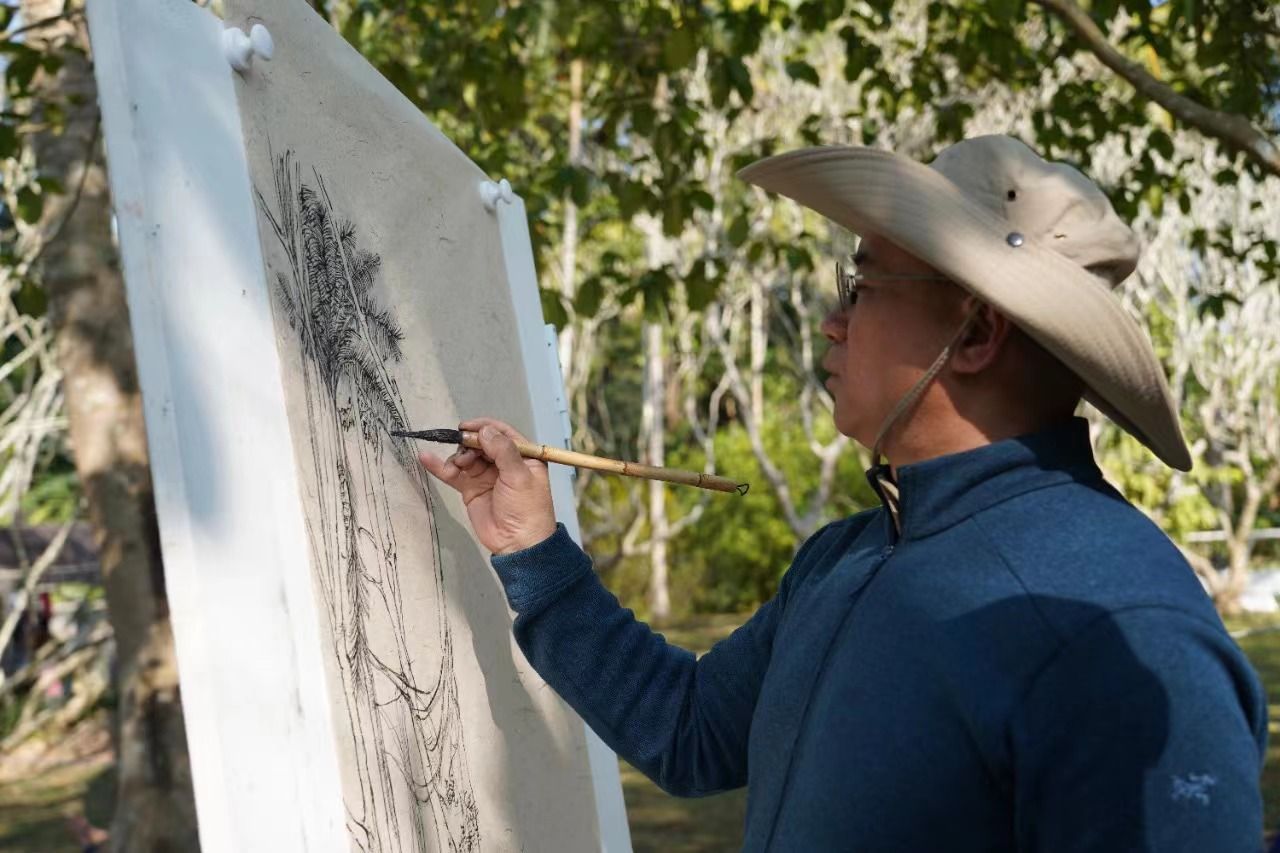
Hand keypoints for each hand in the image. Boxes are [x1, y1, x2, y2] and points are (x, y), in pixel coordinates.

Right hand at [418, 417, 556, 554]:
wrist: (518, 544)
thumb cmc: (526, 508)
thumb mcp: (520, 476)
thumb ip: (503, 451)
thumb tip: (485, 430)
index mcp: (523, 456)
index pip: (502, 433)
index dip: (484, 427)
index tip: (466, 427)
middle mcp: (504, 463)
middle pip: (481, 443)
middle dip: (468, 444)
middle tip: (463, 454)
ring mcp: (486, 476)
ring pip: (466, 457)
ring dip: (457, 457)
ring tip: (457, 467)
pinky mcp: (471, 489)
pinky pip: (454, 474)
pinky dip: (440, 466)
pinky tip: (426, 458)